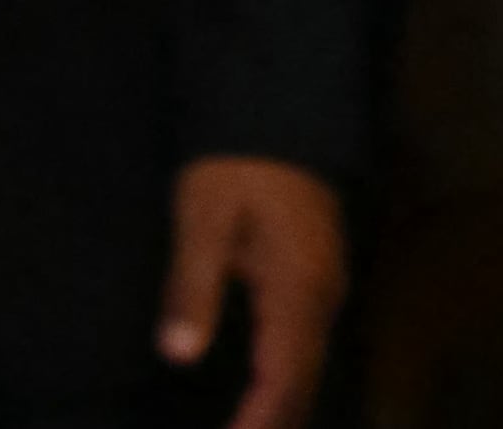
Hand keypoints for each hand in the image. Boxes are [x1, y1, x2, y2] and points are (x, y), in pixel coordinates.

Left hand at [157, 155, 347, 428]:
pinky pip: (306, 349)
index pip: (283, 382)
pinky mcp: (316, 278)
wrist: (278, 106)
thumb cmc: (235, 161)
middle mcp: (321, 298)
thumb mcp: (203, 217)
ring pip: (308, 370)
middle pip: (302, 387)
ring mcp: (324, 288)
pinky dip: (282, 384)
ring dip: (277, 410)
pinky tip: (256, 397)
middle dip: (268, 426)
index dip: (255, 426)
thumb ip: (192, 288)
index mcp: (296, 290)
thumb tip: (178, 355)